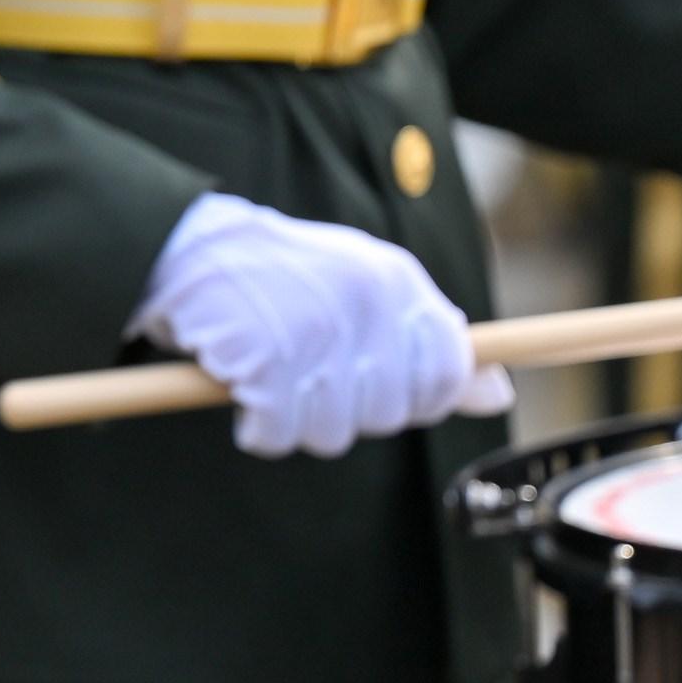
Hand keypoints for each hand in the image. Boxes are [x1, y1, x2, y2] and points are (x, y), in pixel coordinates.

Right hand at [128, 193, 505, 457]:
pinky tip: (240, 386)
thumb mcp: (363, 289)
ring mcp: (317, 332)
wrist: (184, 247)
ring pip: (333, 433)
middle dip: (343, 408)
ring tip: (270, 373)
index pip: (446, 370)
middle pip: (388, 414)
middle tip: (303, 369)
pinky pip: (276, 435)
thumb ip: (431, 341)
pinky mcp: (266, 360)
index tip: (369, 382)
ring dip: (294, 420)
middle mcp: (364, 302)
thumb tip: (497, 394)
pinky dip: (255, 427)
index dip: (413, 395)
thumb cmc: (277, 277)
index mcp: (394, 281)